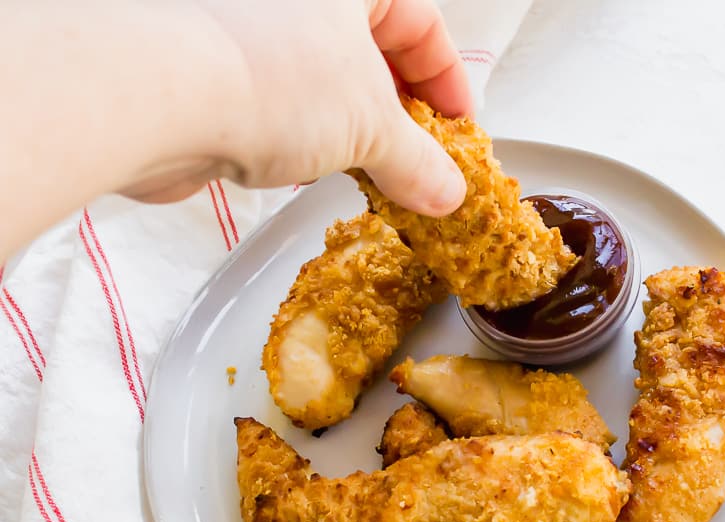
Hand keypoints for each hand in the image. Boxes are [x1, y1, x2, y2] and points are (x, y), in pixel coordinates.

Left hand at [121, 0, 472, 216]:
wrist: (155, 97)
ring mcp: (253, 30)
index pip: (419, 19)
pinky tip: (319, 172)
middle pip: (371, 49)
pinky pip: (282, 102)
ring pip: (324, 80)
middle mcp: (295, 0)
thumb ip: (418, 160)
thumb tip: (444, 190)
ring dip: (356, 130)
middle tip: (421, 160)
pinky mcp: (217, 70)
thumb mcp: (372, 125)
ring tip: (376, 175)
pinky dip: (309, 138)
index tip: (458, 130)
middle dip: (403, 112)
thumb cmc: (266, 75)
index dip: (448, 80)